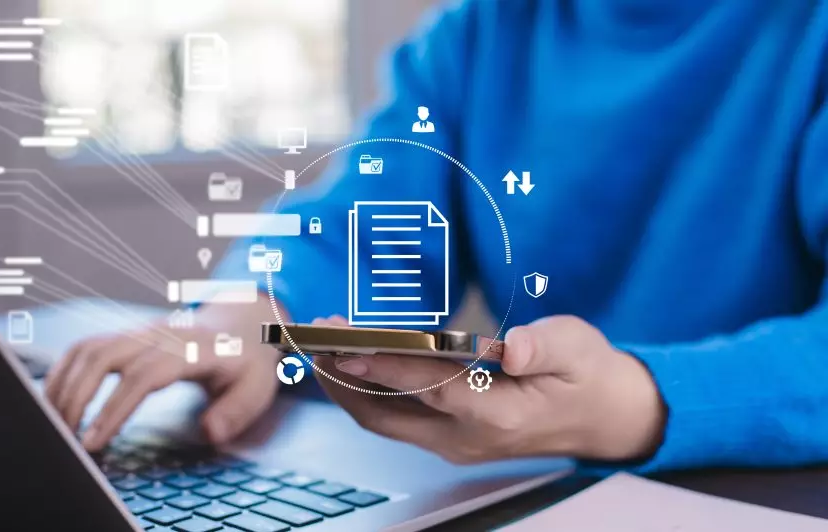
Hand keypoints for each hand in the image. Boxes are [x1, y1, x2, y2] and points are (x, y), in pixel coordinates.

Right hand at [45, 299, 283, 450]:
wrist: (243, 324)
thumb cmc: (247, 362)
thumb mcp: (258, 387)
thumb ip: (236, 411)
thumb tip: (210, 431)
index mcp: (192, 348)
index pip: (143, 375)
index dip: (114, 409)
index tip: (93, 442)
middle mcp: (160, 335)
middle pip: (104, 355)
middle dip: (77, 398)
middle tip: (66, 439)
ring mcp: (141, 332)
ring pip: (89, 348)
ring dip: (64, 385)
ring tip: (55, 424)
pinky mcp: (128, 336)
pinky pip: (86, 347)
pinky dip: (64, 372)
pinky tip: (56, 400)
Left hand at [310, 315, 665, 463]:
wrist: (605, 418)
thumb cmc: (589, 376)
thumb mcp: (579, 348)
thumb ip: (544, 346)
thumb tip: (514, 346)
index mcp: (498, 415)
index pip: (429, 388)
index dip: (384, 368)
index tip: (344, 347)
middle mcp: (466, 437)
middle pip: (387, 414)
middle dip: (344, 377)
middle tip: (313, 339)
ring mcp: (453, 442)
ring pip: (382, 420)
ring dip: (346, 387)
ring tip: (317, 349)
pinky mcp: (447, 437)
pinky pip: (392, 419)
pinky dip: (363, 393)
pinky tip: (347, 366)